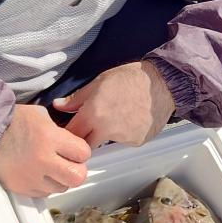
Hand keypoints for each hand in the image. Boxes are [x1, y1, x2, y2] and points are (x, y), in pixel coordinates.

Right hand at [0, 104, 90, 196]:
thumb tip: (71, 143)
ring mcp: (32, 177)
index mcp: (50, 138)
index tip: (75, 149)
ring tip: (51, 169)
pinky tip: (38, 174)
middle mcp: (43, 160)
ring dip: (60, 179)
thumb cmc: (12, 122)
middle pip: (77, 177)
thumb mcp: (40, 116)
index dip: (81, 151)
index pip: (83, 153)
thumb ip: (59, 131)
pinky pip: (43, 193)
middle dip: (77, 170)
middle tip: (69, 164)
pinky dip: (44, 185)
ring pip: (61, 188)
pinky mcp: (21, 188)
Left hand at [52, 61, 174, 147]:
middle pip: (86, 144)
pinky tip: (131, 119)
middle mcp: (106, 130)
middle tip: (91, 124)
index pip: (71, 134)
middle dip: (85, 137)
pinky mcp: (137, 142)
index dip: (69, 132)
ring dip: (105, 134)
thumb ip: (77, 98)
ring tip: (117, 116)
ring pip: (106, 142)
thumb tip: (58, 106)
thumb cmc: (132, 78)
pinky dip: (124, 134)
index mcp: (93, 113)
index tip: (71, 128)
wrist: (163, 84)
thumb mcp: (100, 81)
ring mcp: (123, 139)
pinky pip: (124, 141)